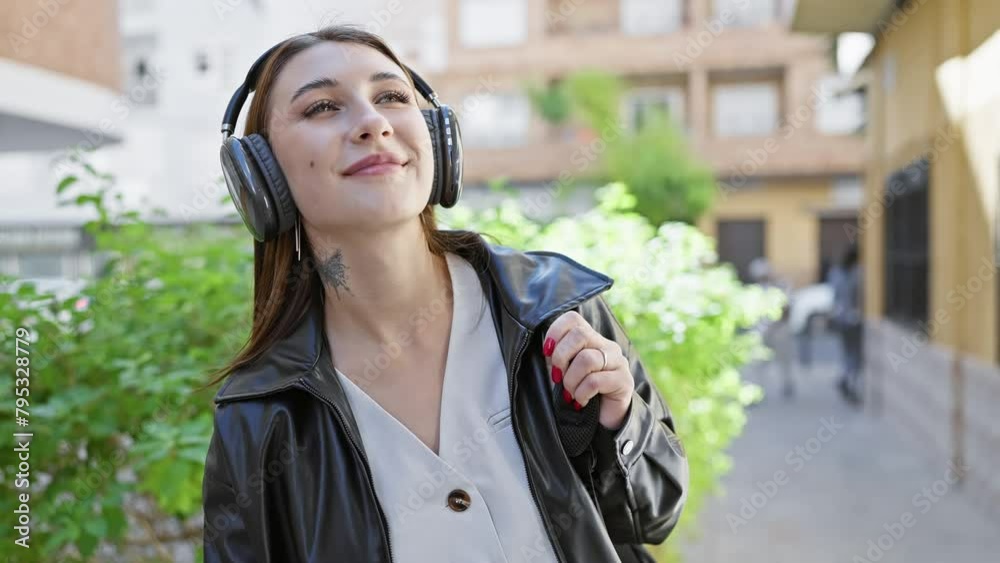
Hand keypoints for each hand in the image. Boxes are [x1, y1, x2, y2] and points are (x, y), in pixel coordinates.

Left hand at [542, 311, 633, 429]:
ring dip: (571, 381)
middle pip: (580, 335)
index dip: (555, 331)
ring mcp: (618, 362)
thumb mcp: (566, 372)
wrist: (604, 421)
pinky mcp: (624, 380)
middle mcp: (607, 346)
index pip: (573, 319)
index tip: (546, 352)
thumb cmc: (581, 393)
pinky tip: (581, 401)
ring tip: (570, 394)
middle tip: (557, 377)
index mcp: (591, 339)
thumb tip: (547, 349)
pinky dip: (581, 394)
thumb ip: (559, 357)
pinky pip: (595, 381)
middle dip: (561, 357)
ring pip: (587, 359)